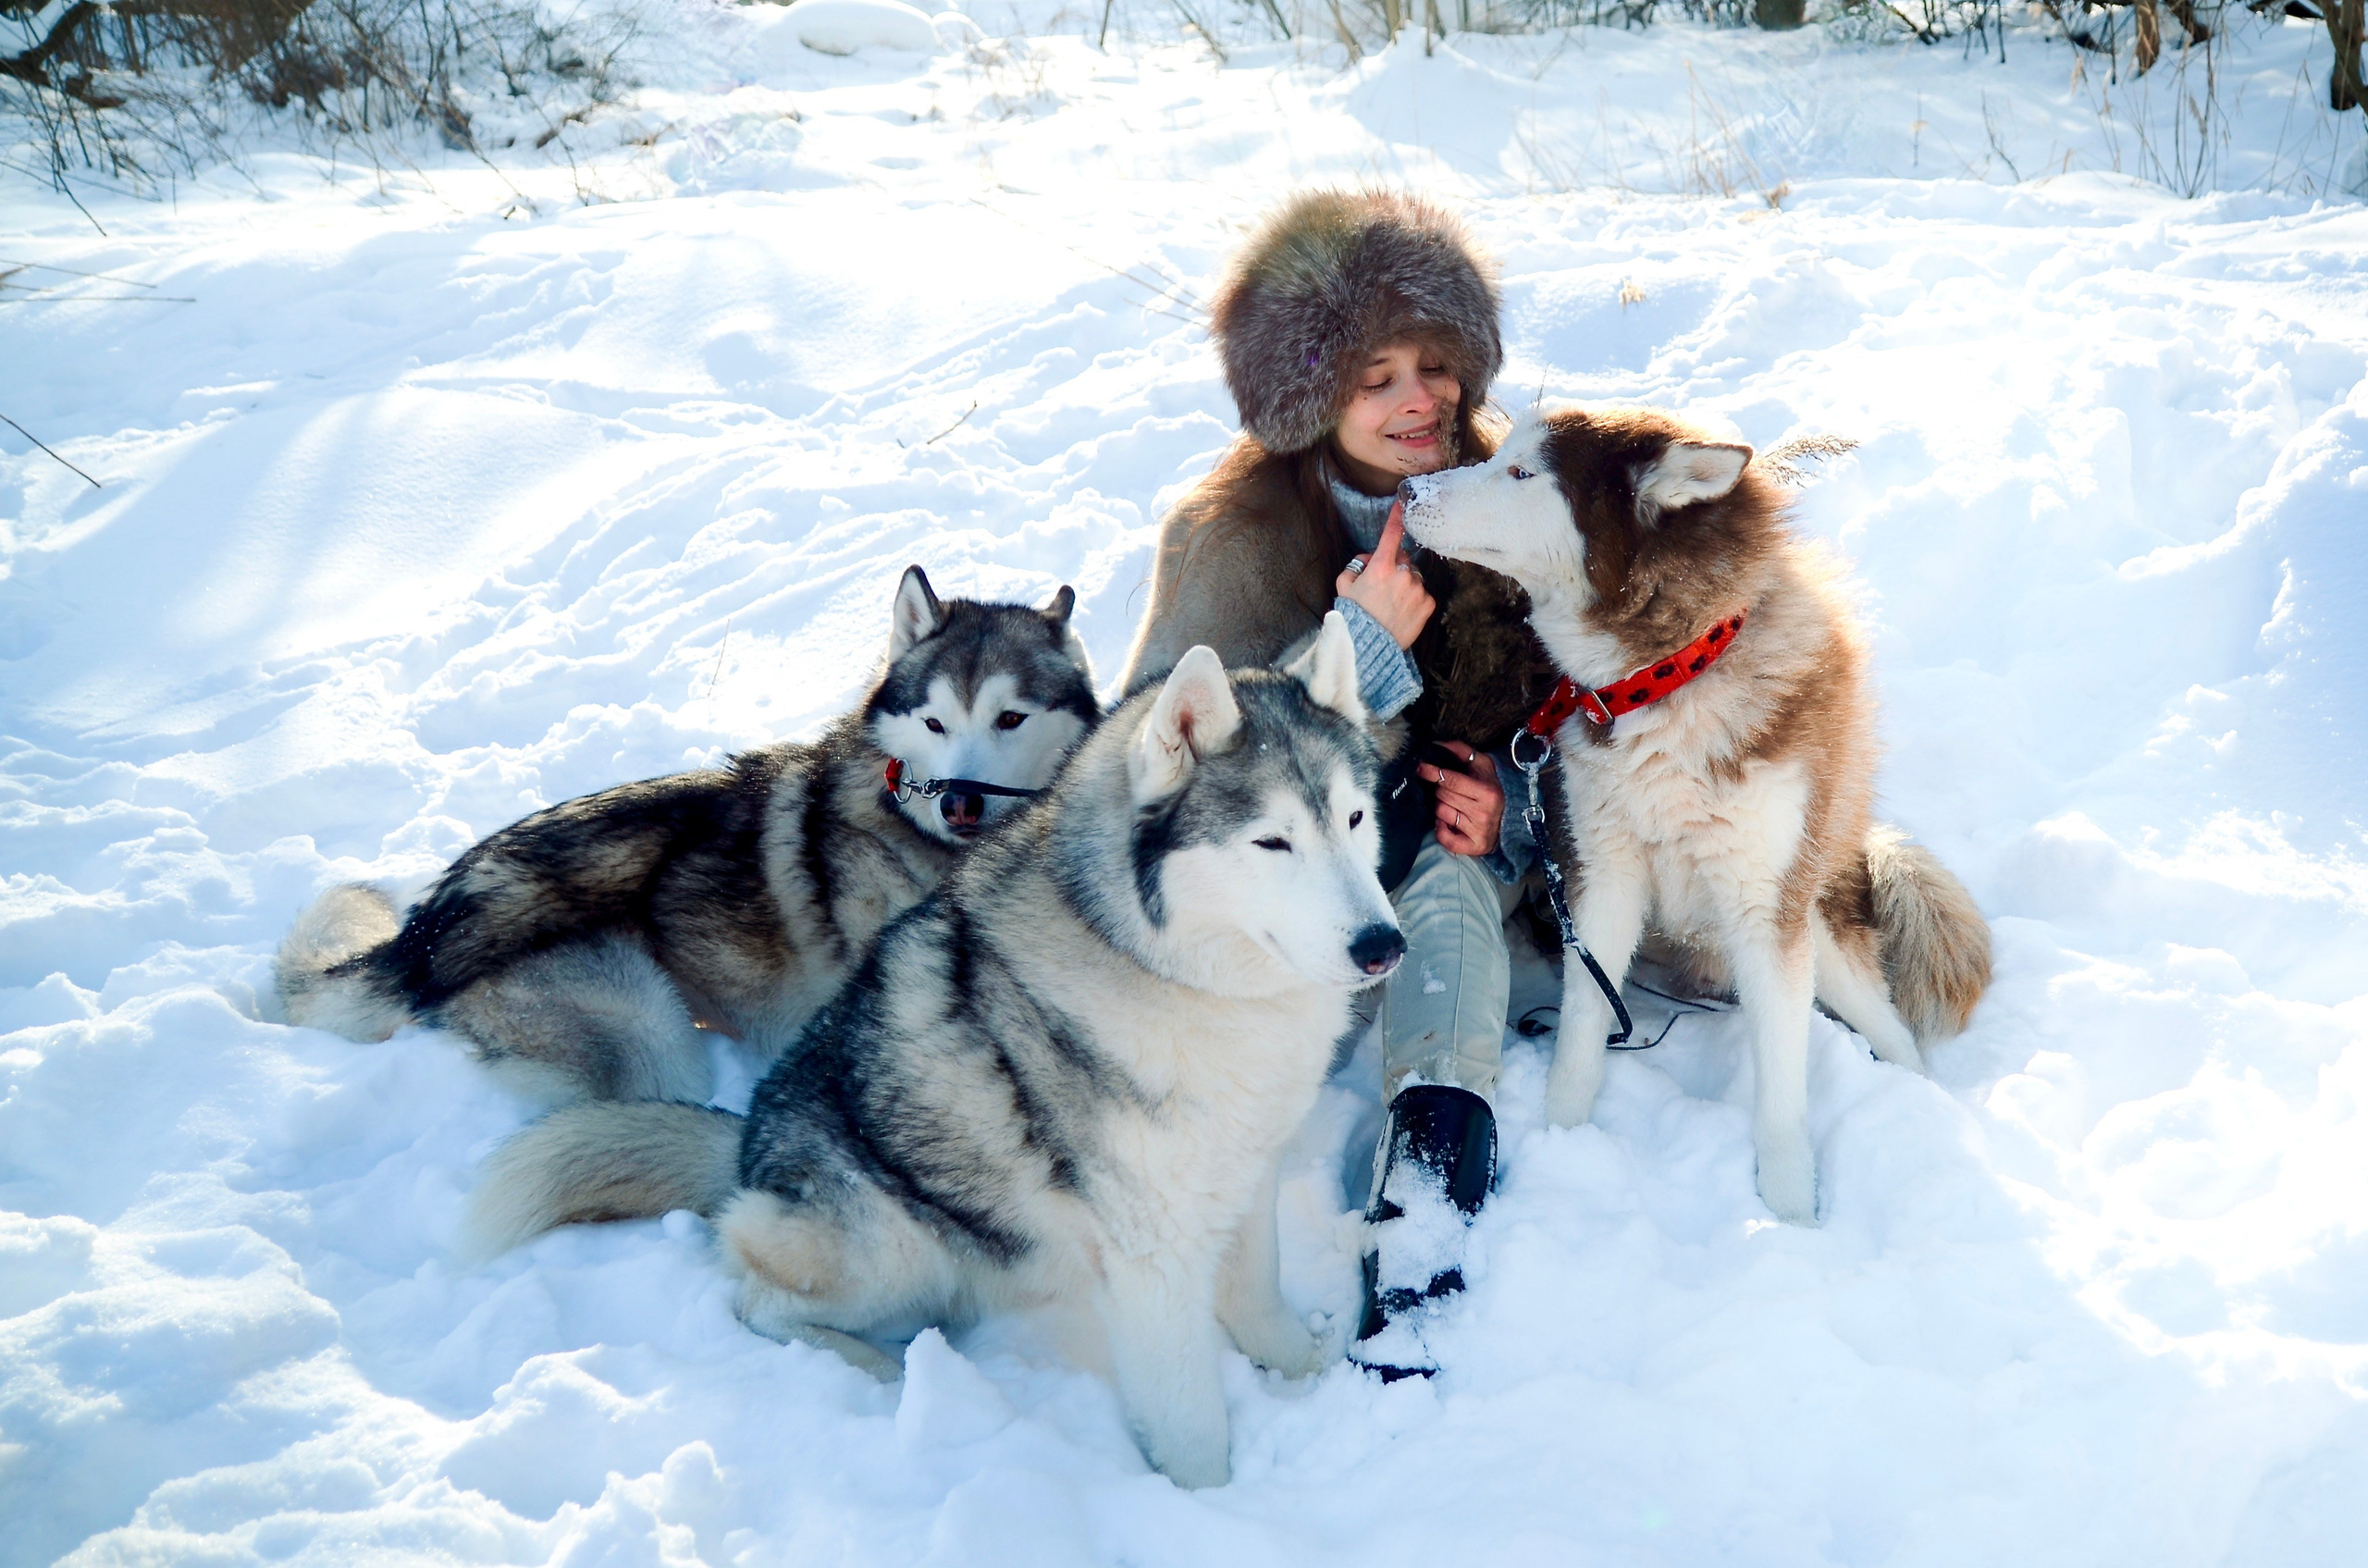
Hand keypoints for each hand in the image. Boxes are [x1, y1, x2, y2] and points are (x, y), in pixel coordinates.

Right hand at [1334, 501, 1433, 650]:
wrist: (1368, 648)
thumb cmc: (1353, 616)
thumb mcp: (1344, 586)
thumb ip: (1355, 566)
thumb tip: (1368, 558)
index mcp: (1381, 567)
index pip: (1391, 534)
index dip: (1396, 516)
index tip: (1401, 502)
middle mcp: (1403, 574)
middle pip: (1404, 558)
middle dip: (1396, 565)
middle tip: (1383, 585)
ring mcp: (1418, 589)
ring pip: (1414, 577)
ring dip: (1406, 583)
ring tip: (1392, 604)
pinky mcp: (1428, 604)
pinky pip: (1423, 594)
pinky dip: (1415, 599)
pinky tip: (1402, 612)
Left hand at [1421, 742, 1502, 857]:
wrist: (1511, 818)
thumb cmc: (1492, 789)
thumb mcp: (1483, 766)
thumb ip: (1462, 751)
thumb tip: (1438, 744)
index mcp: (1487, 792)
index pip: (1451, 780)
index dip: (1432, 772)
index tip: (1420, 768)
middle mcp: (1483, 812)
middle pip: (1443, 796)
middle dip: (1441, 791)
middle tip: (1449, 790)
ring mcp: (1478, 831)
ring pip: (1441, 813)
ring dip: (1442, 808)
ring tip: (1454, 806)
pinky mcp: (1474, 847)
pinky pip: (1445, 839)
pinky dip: (1441, 830)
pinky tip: (1449, 823)